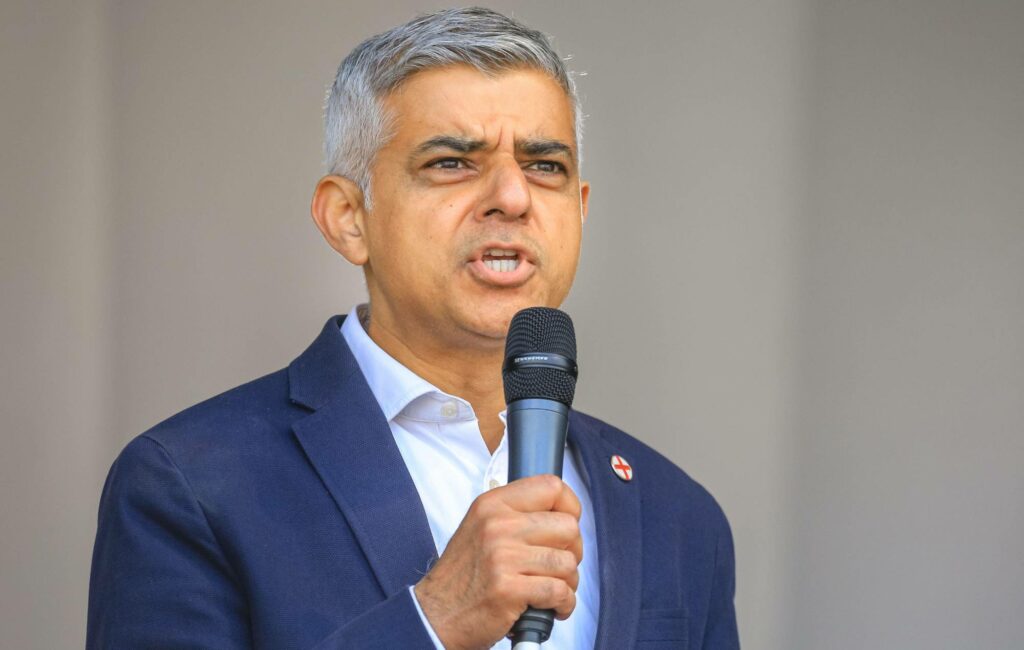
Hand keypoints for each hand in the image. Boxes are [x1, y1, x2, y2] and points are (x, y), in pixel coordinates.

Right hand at [413, 474, 582, 649]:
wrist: (436, 614)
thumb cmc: (465, 574)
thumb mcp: (481, 526)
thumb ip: (517, 514)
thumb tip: (564, 513)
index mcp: (493, 504)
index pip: (551, 486)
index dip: (570, 507)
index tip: (568, 525)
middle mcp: (498, 525)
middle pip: (568, 527)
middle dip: (573, 551)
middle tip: (558, 566)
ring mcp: (503, 557)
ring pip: (567, 562)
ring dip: (569, 582)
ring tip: (553, 590)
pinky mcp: (509, 589)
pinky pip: (559, 592)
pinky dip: (564, 604)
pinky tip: (552, 608)